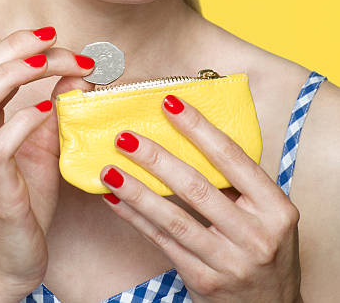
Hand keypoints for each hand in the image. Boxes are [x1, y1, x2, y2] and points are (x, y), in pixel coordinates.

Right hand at [0, 28, 94, 296]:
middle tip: (54, 40)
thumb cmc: (23, 201)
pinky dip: (22, 122)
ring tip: (48, 65)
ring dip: (12, 77)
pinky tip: (47, 111)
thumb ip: (56, 110)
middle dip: (13, 50)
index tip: (53, 36)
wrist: (5, 262)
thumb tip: (79, 72)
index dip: (15, 46)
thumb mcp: (43, 147)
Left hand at [100, 94, 301, 302]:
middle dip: (156, 159)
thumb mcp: (268, 214)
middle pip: (197, 187)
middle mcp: (256, 236)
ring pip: (174, 219)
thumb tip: (187, 135)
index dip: (198, 128)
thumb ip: (237, 182)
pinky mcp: (204, 282)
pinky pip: (163, 243)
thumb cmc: (266, 247)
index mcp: (276, 208)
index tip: (169, 103)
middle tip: (125, 137)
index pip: (232, 158)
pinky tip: (115, 200)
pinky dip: (136, 219)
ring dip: (137, 191)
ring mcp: (230, 263)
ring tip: (109, 169)